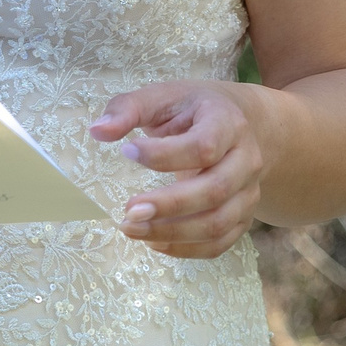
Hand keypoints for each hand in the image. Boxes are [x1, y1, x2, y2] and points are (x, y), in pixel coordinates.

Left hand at [91, 80, 264, 258]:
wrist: (242, 124)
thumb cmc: (193, 109)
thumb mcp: (163, 96)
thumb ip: (129, 108)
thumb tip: (97, 130)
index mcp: (228, 123)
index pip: (203, 146)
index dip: (164, 155)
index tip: (126, 152)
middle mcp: (246, 160)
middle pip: (214, 190)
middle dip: (168, 205)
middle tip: (128, 210)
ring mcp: (248, 192)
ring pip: (218, 223)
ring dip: (173, 233)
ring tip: (132, 229)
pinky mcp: (243, 217)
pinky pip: (220, 242)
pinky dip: (187, 249)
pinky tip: (154, 242)